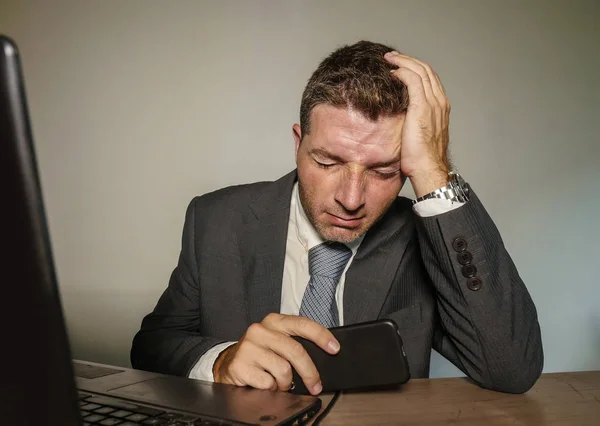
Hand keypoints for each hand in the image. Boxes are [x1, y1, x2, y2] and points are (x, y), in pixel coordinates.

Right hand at [212, 313, 339, 394]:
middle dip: (310, 372)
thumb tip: (323, 353)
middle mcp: (260, 330)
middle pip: (295, 351)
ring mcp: (248, 347)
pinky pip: (268, 383)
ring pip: (283, 370)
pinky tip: (265, 383)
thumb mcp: (276, 341)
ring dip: (285, 382)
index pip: (302, 324)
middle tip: (315, 385)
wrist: (228, 363)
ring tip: (279, 382)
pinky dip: (271, 388)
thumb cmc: (259, 353)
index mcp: (273, 321)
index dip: (321, 336)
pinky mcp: (240, 365)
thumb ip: (295, 342)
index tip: (334, 348)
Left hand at [384, 51, 450, 196]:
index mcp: (440, 107)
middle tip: (392, 57)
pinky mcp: (422, 107)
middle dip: (408, 60)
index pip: (430, 78)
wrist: (428, 168)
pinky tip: (392, 72)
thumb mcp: (419, 134)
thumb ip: (414, 121)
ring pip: (420, 71)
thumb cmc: (421, 158)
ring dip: (403, 61)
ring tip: (389, 59)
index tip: (400, 65)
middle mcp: (439, 102)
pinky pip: (413, 80)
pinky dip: (403, 72)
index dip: (415, 68)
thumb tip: (399, 118)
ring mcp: (432, 103)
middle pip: (426, 70)